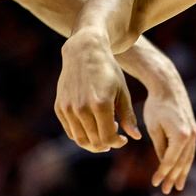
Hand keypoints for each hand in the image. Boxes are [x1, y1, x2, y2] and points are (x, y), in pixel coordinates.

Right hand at [56, 32, 135, 152]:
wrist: (84, 52)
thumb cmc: (108, 71)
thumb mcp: (123, 91)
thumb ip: (128, 116)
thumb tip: (136, 137)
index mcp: (100, 104)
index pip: (108, 138)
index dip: (117, 142)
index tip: (123, 139)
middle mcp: (81, 108)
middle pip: (94, 141)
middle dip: (107, 143)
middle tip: (114, 135)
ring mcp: (68, 108)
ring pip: (80, 139)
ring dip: (94, 141)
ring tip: (104, 130)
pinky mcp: (60, 107)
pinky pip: (70, 131)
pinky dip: (82, 134)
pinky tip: (92, 126)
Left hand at [138, 55, 195, 194]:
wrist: (168, 86)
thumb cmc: (156, 105)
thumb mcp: (154, 128)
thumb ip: (160, 147)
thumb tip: (163, 163)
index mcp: (180, 136)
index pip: (170, 161)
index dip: (162, 173)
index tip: (154, 183)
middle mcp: (191, 135)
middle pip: (182, 162)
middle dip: (174, 177)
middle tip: (167, 190)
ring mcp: (194, 132)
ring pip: (189, 157)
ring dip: (183, 172)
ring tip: (178, 185)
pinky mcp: (193, 128)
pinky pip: (190, 149)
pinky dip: (186, 161)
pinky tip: (183, 168)